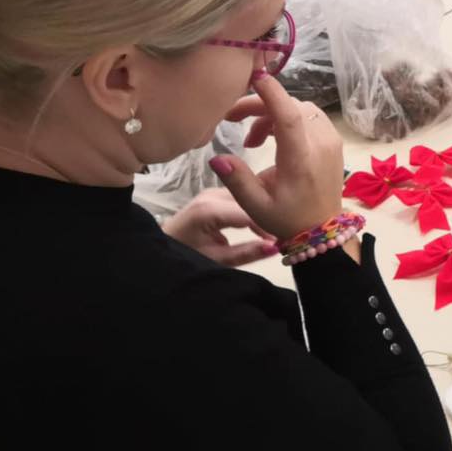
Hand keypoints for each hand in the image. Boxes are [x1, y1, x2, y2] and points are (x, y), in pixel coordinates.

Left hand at [162, 187, 276, 266]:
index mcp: (210, 210)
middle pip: (251, 199)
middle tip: (287, 234)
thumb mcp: (218, 259)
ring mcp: (213, 191)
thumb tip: (277, 246)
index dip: (272, 224)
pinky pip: (241, 196)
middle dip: (269, 215)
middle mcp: (212, 194)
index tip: (289, 238)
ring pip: (248, 195)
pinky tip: (264, 221)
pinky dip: (253, 207)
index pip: (251, 212)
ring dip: (263, 210)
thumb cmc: (187, 255)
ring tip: (277, 228)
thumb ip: (247, 252)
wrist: (162, 247)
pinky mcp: (215, 193)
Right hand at [213, 74, 345, 240]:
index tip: (254, 76)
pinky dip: (287, 119)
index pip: (289, 116)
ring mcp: (331, 141)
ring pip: (299, 108)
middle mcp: (320, 145)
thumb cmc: (287, 218)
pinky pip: (309, 116)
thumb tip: (217, 157)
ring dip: (272, 114)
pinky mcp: (333, 141)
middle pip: (291, 107)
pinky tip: (270, 138)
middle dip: (259, 106)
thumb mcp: (255, 206)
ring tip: (251, 139)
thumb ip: (237, 180)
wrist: (322, 228)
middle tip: (232, 119)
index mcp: (301, 160)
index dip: (272, 92)